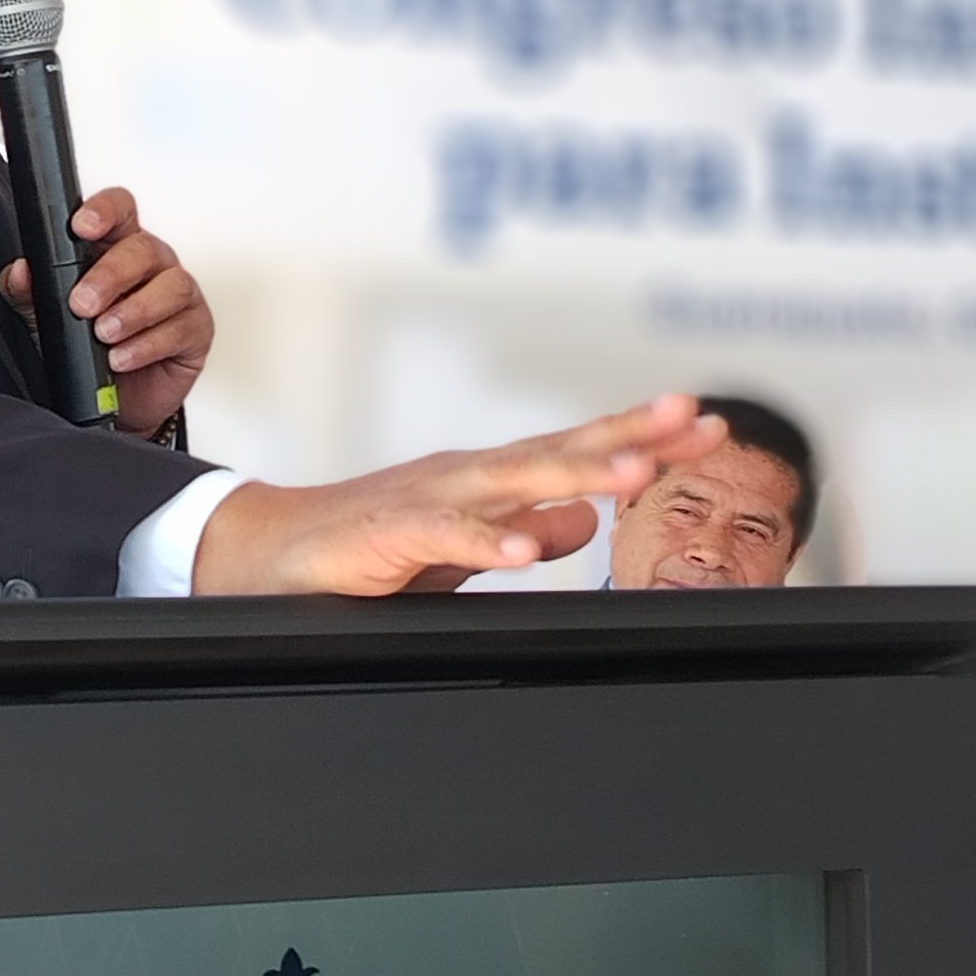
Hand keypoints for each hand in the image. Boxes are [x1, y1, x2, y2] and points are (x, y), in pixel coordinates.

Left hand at [0, 187, 213, 440]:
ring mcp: (177, 296)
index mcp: (115, 248)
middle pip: (143, 248)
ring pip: (172, 285)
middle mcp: (151, 265)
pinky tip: (121, 357)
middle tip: (82, 304)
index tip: (82, 227)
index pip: (119, 210)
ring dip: (134, 311)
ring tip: (104, 334)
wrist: (114, 403)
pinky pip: (181, 327)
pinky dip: (147, 344)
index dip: (105, 211)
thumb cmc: (87, 350)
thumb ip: (29, 292)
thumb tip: (19, 272)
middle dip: (110, 275)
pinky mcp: (195, 330)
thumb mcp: (47, 319)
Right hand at [192, 395, 729, 596]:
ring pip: (513, 480)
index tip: (707, 427)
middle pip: (560, 448)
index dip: (642, 437)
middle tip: (693, 421)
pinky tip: (526, 551)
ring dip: (576, 473)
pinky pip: (443, 537)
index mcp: (490, 480)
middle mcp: (467, 476)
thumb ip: (524, 529)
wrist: (268, 553)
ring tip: (635, 473)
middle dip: (630, 434)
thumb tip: (586, 520)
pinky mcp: (386, 533)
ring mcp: (428, 500)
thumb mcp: (462, 545)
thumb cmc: (364, 547)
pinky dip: (485, 541)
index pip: (578, 450)